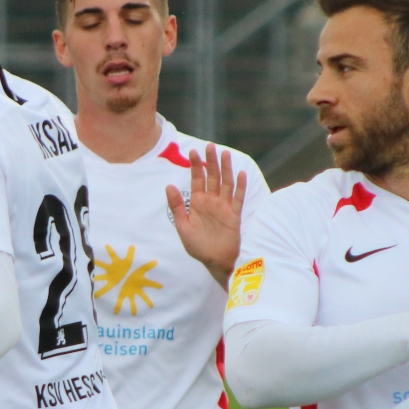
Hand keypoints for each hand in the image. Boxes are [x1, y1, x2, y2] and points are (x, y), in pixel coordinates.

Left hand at [167, 145, 244, 287]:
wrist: (214, 262)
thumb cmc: (198, 247)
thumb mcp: (183, 226)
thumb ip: (177, 206)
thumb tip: (168, 185)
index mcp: (197, 203)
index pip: (197, 179)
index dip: (196, 166)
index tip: (193, 152)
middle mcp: (211, 201)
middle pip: (212, 177)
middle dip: (211, 162)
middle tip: (209, 146)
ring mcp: (224, 206)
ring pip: (225, 183)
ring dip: (226, 169)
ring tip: (225, 153)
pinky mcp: (235, 214)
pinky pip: (238, 198)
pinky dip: (240, 186)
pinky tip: (240, 174)